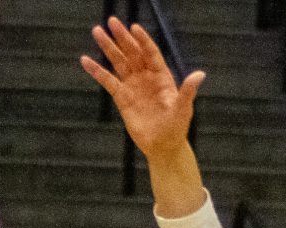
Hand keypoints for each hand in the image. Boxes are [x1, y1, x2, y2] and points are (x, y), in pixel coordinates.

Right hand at [81, 18, 205, 165]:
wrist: (162, 147)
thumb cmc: (176, 128)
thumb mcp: (183, 109)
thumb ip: (187, 91)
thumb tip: (200, 74)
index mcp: (162, 77)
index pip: (151, 53)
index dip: (143, 40)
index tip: (134, 27)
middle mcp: (146, 78)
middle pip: (133, 53)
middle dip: (122, 38)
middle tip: (112, 21)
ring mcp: (133, 86)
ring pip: (119, 62)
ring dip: (108, 47)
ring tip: (96, 31)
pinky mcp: (122, 97)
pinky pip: (108, 81)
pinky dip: (97, 71)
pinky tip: (85, 60)